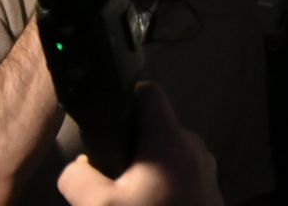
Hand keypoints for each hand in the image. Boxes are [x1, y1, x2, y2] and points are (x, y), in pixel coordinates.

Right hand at [56, 81, 222, 205]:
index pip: (150, 93)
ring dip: (146, 168)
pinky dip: (162, 181)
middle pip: (156, 128)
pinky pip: (181, 171)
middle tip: (110, 173)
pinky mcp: (210, 186)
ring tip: (127, 195)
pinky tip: (148, 204)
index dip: (126, 98)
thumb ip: (77, 178)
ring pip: (168, 152)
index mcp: (170, 138)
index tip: (107, 117)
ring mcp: (206, 166)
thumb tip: (77, 167)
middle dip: (131, 145)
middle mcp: (193, 144)